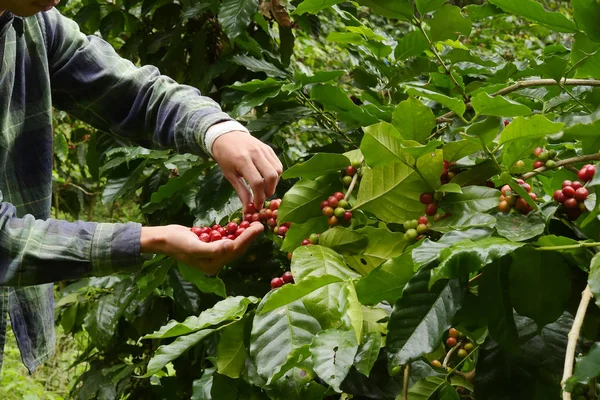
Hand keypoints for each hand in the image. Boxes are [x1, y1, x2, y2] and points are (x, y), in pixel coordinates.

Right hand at [140, 222, 263, 274]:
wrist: (162, 237)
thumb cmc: (176, 242)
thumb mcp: (194, 246)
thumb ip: (213, 249)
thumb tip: (230, 246)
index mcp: (212, 264)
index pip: (234, 250)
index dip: (247, 239)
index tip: (258, 227)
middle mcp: (215, 261)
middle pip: (237, 247)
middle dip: (249, 236)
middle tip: (260, 223)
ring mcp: (213, 252)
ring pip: (233, 242)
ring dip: (243, 232)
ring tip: (253, 222)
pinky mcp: (210, 243)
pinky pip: (226, 237)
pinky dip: (233, 230)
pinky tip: (241, 223)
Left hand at [211, 131, 282, 210]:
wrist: (226, 135)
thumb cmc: (225, 157)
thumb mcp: (230, 176)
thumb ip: (241, 192)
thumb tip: (247, 210)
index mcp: (242, 160)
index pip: (257, 183)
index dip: (259, 197)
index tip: (257, 206)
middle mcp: (255, 153)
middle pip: (271, 176)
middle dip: (269, 191)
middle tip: (262, 197)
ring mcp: (264, 149)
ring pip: (277, 170)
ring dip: (274, 184)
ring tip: (264, 188)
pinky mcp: (268, 148)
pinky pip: (278, 164)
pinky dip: (275, 175)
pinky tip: (267, 179)